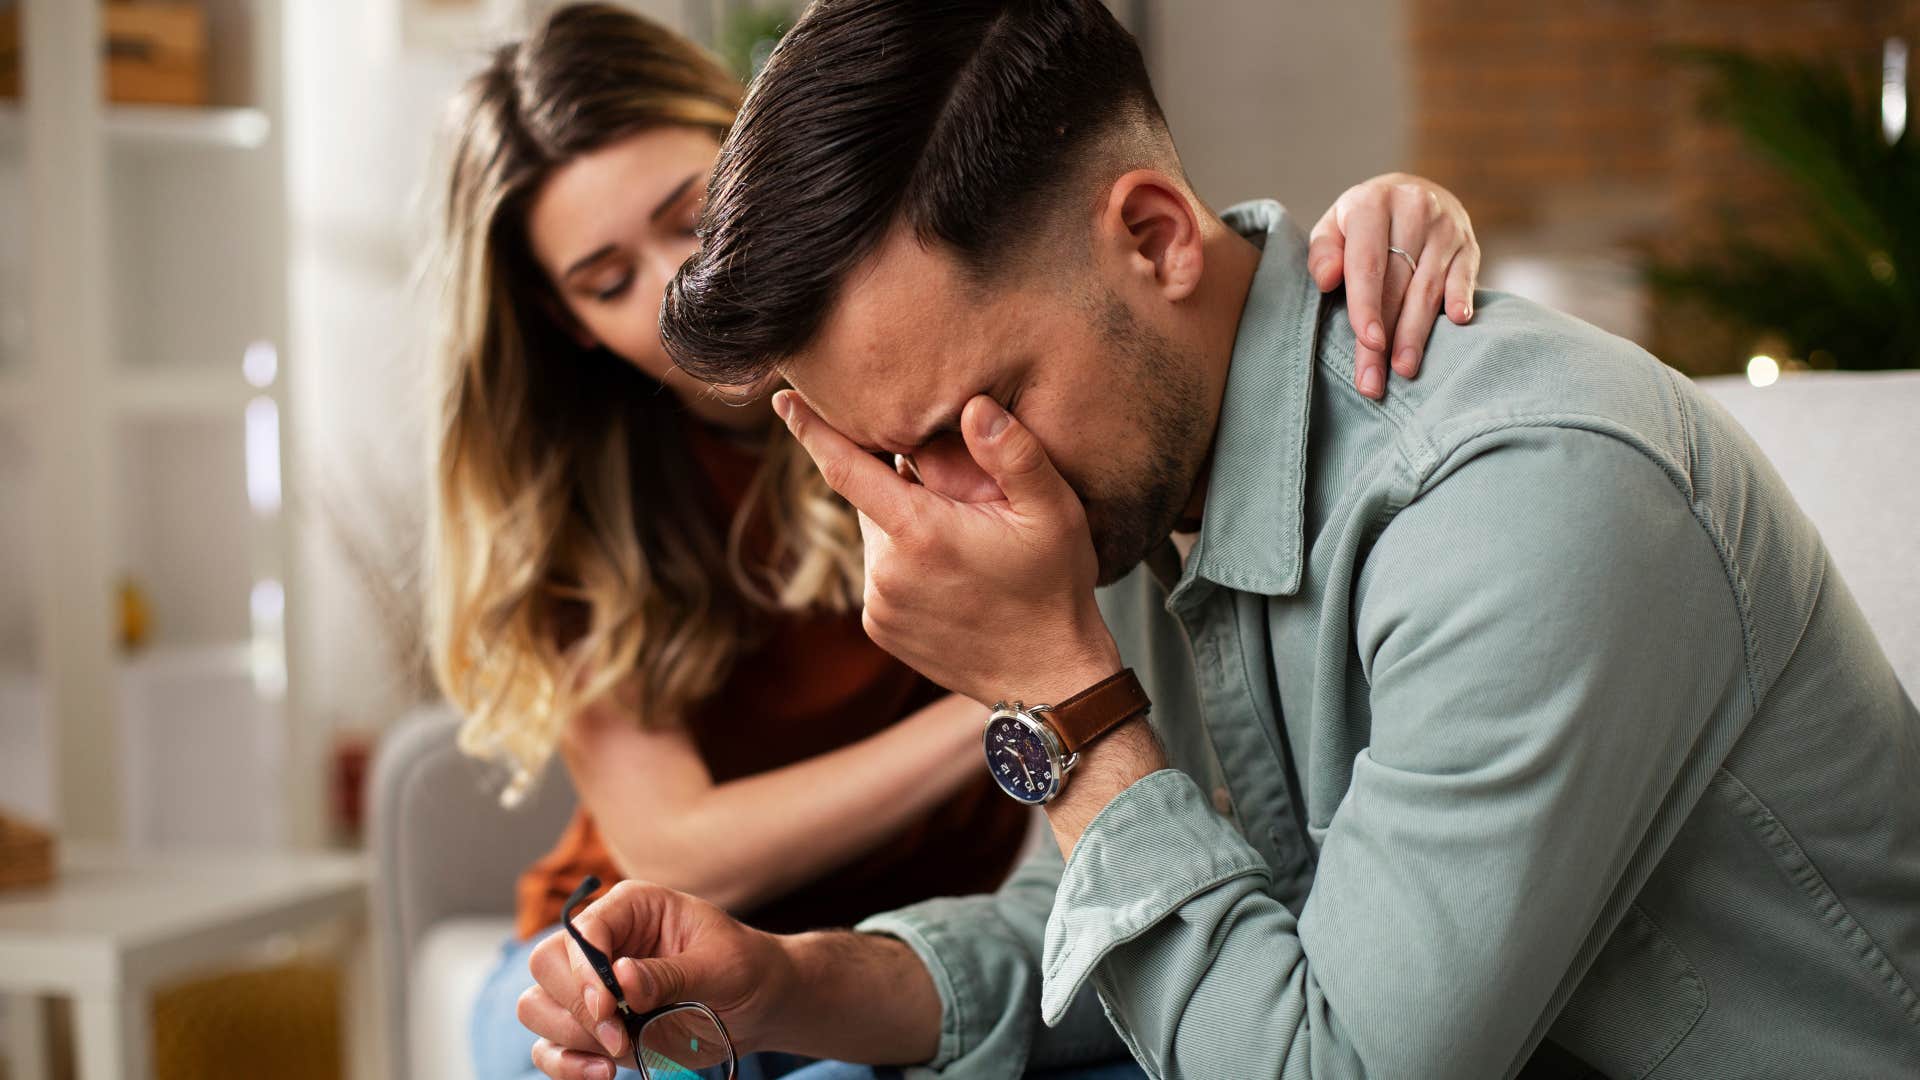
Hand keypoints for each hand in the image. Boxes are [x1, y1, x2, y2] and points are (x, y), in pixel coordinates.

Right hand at [518, 880, 793, 1079]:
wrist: (758, 1004)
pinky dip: (564, 1065)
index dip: (584, 970)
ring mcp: (591, 985)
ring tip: (619, 1055)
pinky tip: (601, 1074)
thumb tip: (622, 977)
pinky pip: (549, 1046)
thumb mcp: (720, 965)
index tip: (608, 1009)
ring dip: (569, 1037)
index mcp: (631, 907)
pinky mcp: (591, 1026)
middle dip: (578, 1008)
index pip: (581, 930)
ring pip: (537, 1006)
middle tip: (620, 1037)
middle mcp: (603, 941)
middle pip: (547, 965)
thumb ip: (671, 973)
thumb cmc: (744, 968)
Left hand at [776, 390, 1119, 707]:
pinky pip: (881, 573)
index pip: (846, 468)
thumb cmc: (1054, 588)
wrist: (1048, 679)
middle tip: (961, 495)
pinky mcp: (879, 628)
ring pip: (878, 536)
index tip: (783, 399)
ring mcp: (879, 605)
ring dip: (906, 524)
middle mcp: (886, 571)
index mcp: (920, 533)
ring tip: (965, 541)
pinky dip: (906, 560)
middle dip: (901, 483)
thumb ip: (1014, 454)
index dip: (812, 429)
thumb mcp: (1054, 512)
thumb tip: (975, 406)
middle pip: (871, 499)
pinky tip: (953, 574)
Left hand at [1308, 172, 1479, 398]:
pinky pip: (1466, 275)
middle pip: (1398, 284)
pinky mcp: (1469, 243)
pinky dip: (1461, 299)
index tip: (1368, 343)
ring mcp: (1446, 227)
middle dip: (1386, 337)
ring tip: (1404, 369)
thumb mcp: (1334, 225)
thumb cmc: (1362, 222)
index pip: (1368, 263)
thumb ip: (1323, 251)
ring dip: (1417, 333)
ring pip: (1429, 287)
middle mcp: (1413, 209)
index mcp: (1372, 204)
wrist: (1412, 191)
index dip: (1366, 306)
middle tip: (1374, 380)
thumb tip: (1326, 279)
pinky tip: (1458, 324)